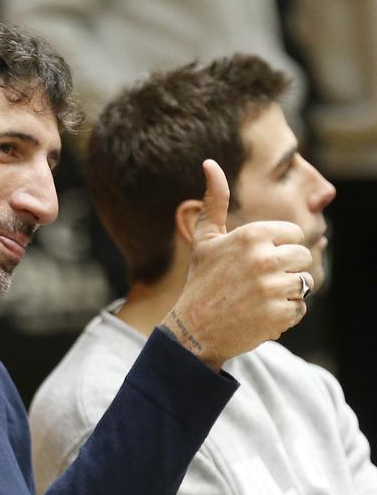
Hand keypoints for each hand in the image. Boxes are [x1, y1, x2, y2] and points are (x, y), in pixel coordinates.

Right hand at [163, 159, 311, 369]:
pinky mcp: (278, 313)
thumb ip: (214, 202)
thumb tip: (210, 163)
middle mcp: (264, 258)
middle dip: (284, 272)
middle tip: (254, 287)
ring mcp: (272, 287)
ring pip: (303, 284)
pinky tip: (257, 317)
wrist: (192, 331)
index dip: (276, 251)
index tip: (252, 266)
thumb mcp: (205, 240)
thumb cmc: (200, 284)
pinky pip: (299, 309)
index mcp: (252, 235)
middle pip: (302, 258)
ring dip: (284, 295)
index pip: (293, 236)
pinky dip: (283, 316)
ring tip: (255, 302)